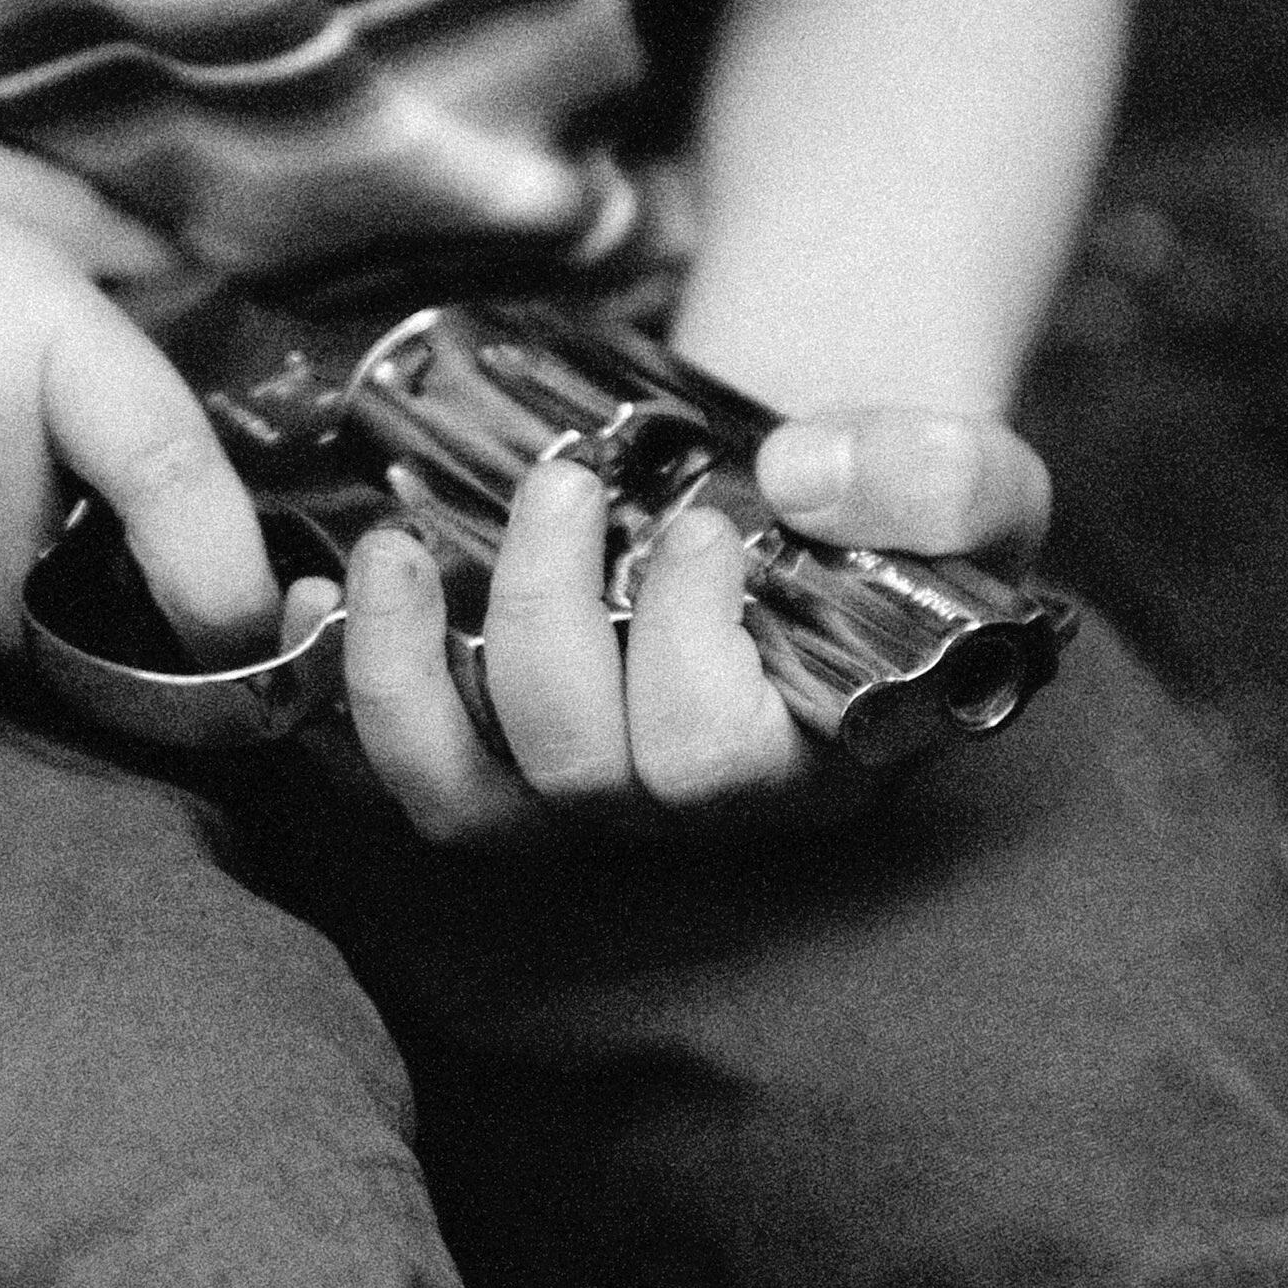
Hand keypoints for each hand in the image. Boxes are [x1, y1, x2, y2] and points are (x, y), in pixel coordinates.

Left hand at [339, 406, 1048, 845]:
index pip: (720, 764)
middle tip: (565, 482)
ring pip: (462, 800)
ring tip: (401, 544)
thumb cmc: (892, 513)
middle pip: (582, 772)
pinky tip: (316, 592)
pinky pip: (391, 768)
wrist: (808, 505)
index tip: (709, 522)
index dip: (689, 644)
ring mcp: (574, 796)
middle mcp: (681, 811)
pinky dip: (338, 687)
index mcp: (808, 770)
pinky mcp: (489, 757)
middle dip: (548, 615)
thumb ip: (936, 476)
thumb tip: (801, 475)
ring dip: (410, 671)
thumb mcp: (970, 480)